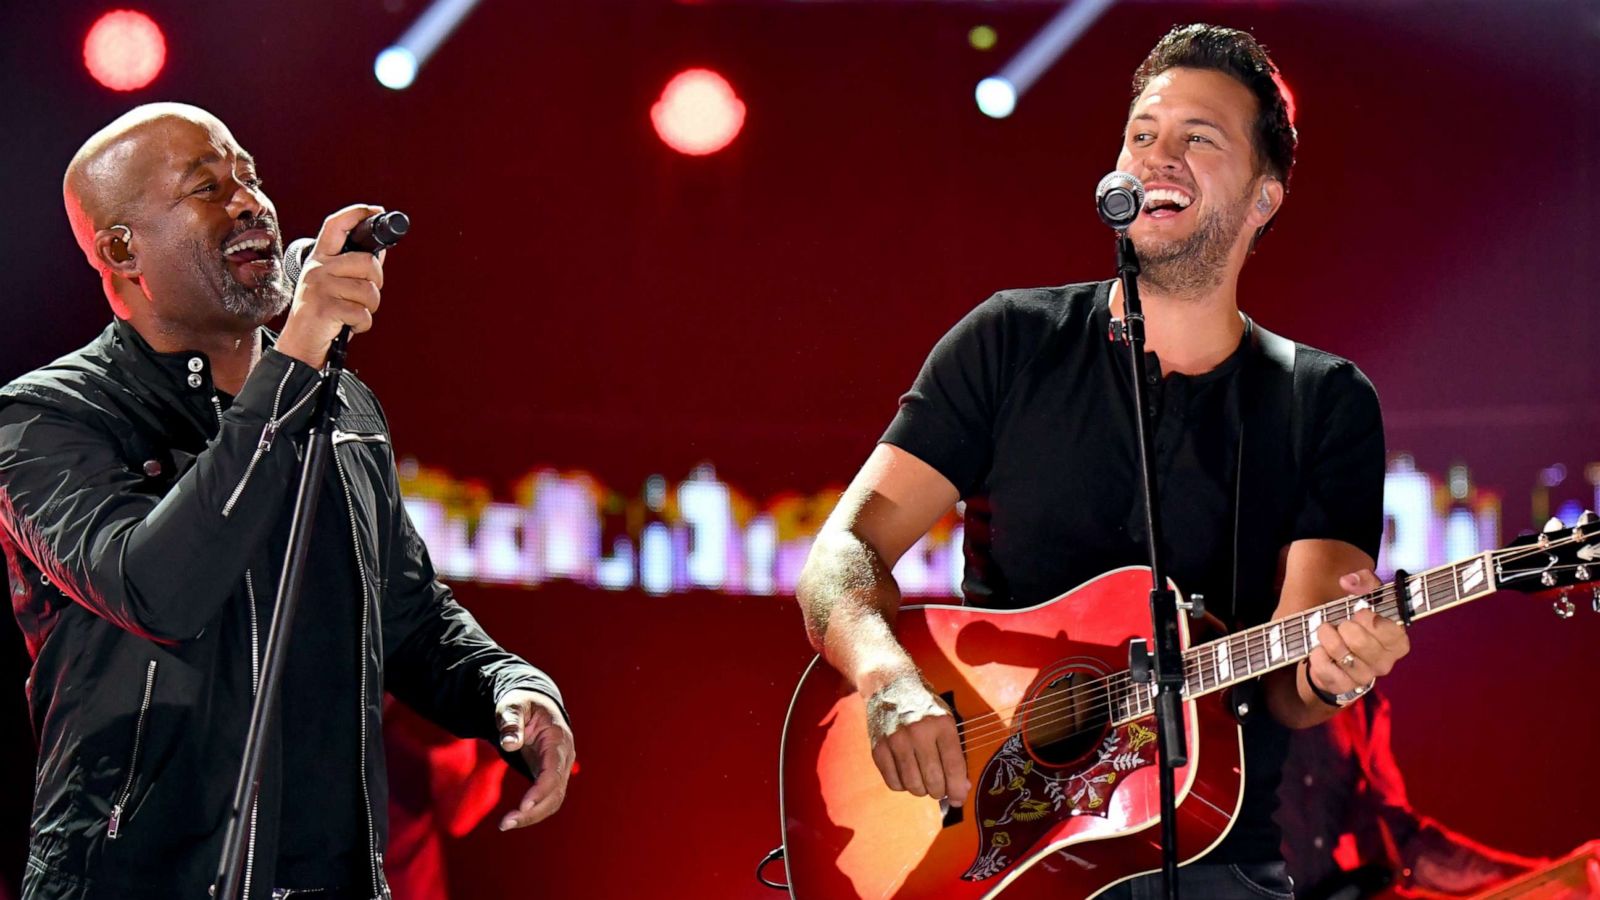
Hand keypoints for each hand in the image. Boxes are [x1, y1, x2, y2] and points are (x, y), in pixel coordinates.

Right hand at [275, 204, 386, 368]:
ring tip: (351, 312)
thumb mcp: (335, 284)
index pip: (335, 226)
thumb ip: (355, 266)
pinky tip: (347, 325)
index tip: (377, 210)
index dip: (357, 214)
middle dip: (376, 282)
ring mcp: (319, 286)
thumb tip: (381, 249)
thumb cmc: (323, 313)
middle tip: (363, 296)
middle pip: (368, 262)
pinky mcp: (325, 308)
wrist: (300, 343)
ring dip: (368, 308)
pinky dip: (362, 324)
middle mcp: (317, 268)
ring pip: (369, 291)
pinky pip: (363, 313)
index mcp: (320, 259)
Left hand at [494, 689, 574, 829]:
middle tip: (505, 824)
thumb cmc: (522, 704)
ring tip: (505, 825)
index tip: (523, 806)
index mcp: (558, 739)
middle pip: (555, 792)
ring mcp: (559, 769)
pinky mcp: (550, 777)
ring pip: (553, 800)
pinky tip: (513, 819)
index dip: (541, 790)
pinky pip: (546, 800)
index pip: (554, 771)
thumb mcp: (513, 705)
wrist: (533, 705)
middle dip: (533, 811)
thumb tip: (510, 744)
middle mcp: (564, 757)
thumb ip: (510, 722)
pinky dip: (532, 812)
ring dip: (532, 816)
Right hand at [864, 671, 970, 806]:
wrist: (889, 684)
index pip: (954, 766)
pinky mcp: (878, 748)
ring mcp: (896, 740)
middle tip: (939, 788)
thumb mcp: (945, 720)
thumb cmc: (923, 705)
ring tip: (923, 781)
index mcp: (941, 724)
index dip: (958, 788)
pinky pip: (893, 782)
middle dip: (940, 792)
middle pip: (933, 780)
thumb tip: (960, 789)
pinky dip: (902, 785)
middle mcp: (918, 732)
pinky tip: (906, 774)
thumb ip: (954, 752)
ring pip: (913, 785)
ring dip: (921, 790)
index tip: (959, 798)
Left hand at [1308, 569, 1409, 701]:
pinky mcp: (1343, 686)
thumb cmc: (1358, 625)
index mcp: (1398, 642)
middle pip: (1360, 641)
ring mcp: (1364, 677)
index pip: (1388, 629)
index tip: (1360, 612)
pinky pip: (1324, 668)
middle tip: (1342, 624)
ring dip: (1327, 637)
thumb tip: (1348, 581)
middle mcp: (1385, 663)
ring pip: (1340, 653)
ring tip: (1328, 633)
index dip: (1368, 617)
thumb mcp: (1368, 598)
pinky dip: (1317, 655)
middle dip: (1344, 626)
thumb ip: (1366, 582)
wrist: (1340, 655)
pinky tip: (1321, 650)